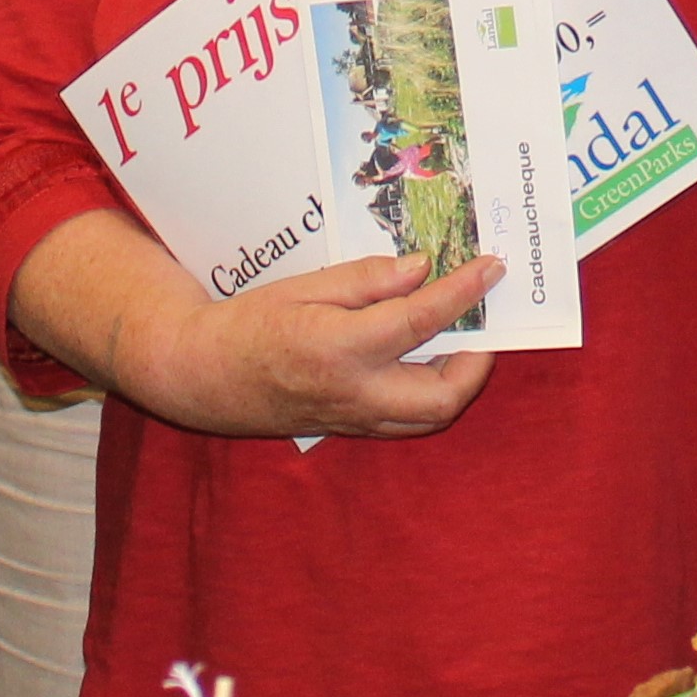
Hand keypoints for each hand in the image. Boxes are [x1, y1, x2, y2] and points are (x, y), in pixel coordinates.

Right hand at [132, 250, 505, 438]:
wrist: (204, 376)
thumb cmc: (247, 324)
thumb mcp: (303, 287)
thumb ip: (366, 280)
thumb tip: (421, 269)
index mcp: (339, 348)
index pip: (420, 320)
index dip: (463, 291)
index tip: (491, 267)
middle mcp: (354, 393)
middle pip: (444, 393)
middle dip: (479, 357)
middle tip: (483, 318)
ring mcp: (355, 418)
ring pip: (432, 416)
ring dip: (459, 378)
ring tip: (462, 337)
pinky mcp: (352, 428)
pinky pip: (408, 420)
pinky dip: (432, 392)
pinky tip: (430, 359)